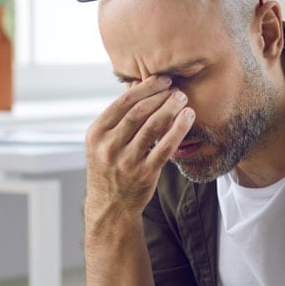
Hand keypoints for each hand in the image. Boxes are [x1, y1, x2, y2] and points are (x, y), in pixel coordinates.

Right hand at [84, 76, 194, 224]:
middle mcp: (109, 146)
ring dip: (171, 108)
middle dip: (161, 96)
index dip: (146, 87)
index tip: (162, 79)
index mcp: (96, 133)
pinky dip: (179, 129)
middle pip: (140, 112)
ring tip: (183, 99)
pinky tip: (188, 117)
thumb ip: (118, 116)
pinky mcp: (145, 173)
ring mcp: (127, 161)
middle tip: (176, 89)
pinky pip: (166, 146)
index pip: (124, 102)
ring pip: (154, 126)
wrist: (110, 206)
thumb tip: (136, 84)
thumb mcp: (102, 142)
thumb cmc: (109, 168)